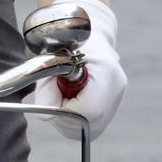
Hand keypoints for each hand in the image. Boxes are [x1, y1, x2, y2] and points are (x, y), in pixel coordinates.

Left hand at [28, 0, 125, 141]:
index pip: (86, 110)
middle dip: (62, 115)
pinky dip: (73, 118)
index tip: (51, 93)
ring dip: (66, 117)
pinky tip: (70, 99)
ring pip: (85, 129)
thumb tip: (46, 114)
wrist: (89, 33)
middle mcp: (115, 89)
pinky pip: (88, 125)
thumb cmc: (67, 42)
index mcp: (106, 72)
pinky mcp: (110, 109)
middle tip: (54, 92)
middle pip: (85, 124)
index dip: (62, 108)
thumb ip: (47, 87)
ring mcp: (116, 100)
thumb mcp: (51, 58)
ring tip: (62, 93)